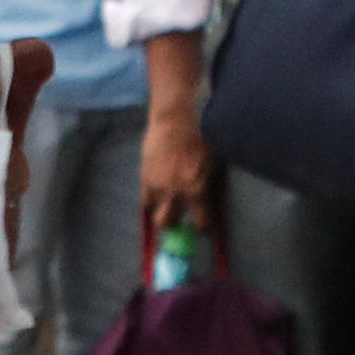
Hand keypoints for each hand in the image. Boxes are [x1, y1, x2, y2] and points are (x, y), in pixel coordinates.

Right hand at [140, 98, 214, 239]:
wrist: (174, 124)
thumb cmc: (197, 142)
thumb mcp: (209, 166)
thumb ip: (206, 187)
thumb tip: (208, 204)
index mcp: (196, 191)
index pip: (201, 223)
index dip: (204, 228)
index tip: (204, 229)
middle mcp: (175, 194)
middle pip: (168, 224)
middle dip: (174, 225)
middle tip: (179, 221)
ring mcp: (158, 188)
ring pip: (155, 215)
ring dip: (162, 214)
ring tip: (167, 207)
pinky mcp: (145, 180)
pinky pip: (146, 202)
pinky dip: (152, 202)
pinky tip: (157, 196)